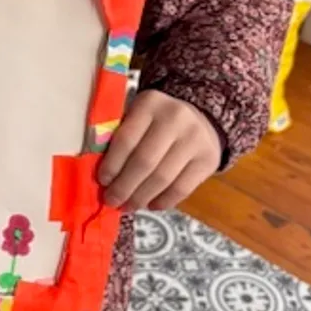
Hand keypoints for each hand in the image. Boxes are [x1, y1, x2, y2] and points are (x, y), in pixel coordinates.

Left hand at [98, 90, 221, 210]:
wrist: (200, 118)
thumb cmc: (156, 122)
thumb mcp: (136, 116)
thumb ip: (119, 138)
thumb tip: (103, 178)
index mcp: (149, 103)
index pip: (126, 139)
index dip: (112, 165)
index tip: (102, 181)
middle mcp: (175, 118)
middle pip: (144, 162)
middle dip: (124, 187)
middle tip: (112, 200)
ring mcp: (195, 139)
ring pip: (163, 178)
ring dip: (141, 197)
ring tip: (128, 206)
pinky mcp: (208, 159)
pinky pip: (182, 188)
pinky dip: (163, 201)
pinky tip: (150, 205)